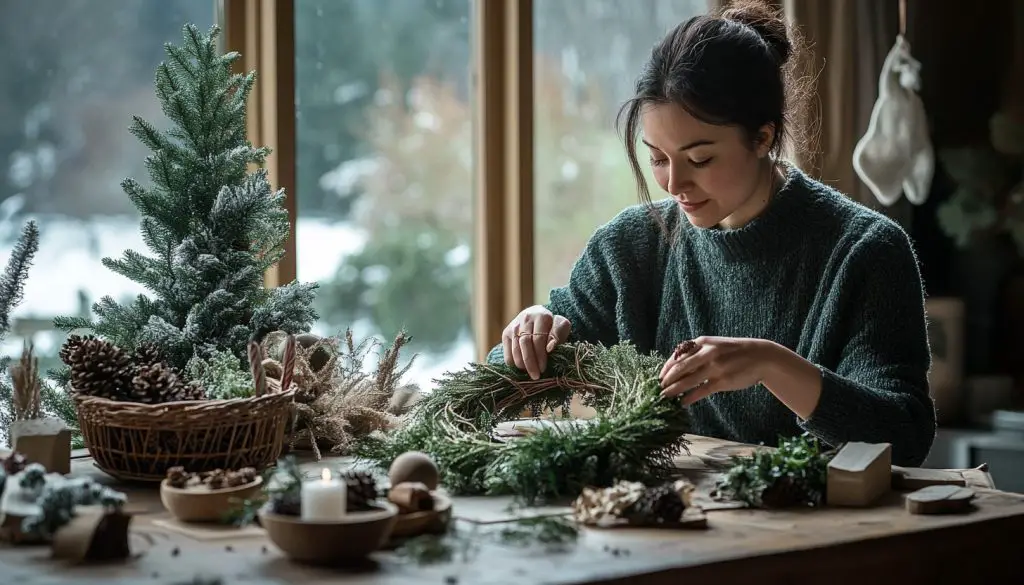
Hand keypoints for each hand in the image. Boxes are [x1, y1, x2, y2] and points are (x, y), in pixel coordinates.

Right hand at [502, 305, 571, 379]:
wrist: (539, 317)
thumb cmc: (553, 326)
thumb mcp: (561, 327)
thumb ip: (558, 335)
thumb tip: (549, 348)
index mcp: (541, 315)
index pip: (538, 339)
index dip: (540, 355)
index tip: (543, 369)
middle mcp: (525, 318)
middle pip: (525, 343)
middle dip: (530, 362)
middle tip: (535, 376)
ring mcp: (514, 325)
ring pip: (515, 348)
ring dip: (522, 364)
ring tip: (529, 373)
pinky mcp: (506, 333)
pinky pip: (507, 351)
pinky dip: (513, 362)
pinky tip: (522, 367)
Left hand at [659, 336, 775, 405]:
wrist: (761, 357)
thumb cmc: (733, 352)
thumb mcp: (715, 345)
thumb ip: (697, 353)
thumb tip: (675, 366)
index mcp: (703, 343)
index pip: (677, 356)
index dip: (666, 368)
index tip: (659, 377)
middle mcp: (707, 353)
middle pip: (679, 368)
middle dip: (666, 380)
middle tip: (657, 389)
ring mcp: (715, 367)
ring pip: (687, 381)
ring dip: (673, 390)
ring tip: (664, 398)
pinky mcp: (722, 381)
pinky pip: (700, 391)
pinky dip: (689, 398)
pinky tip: (682, 403)